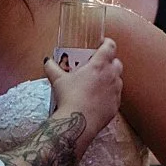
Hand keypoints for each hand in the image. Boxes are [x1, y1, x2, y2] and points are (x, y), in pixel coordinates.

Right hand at [46, 36, 122, 150]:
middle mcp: (111, 75)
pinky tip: (98, 98)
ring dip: (110, 78)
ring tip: (97, 83)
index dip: (107, 43)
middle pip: (117, 62)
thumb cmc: (70, 98)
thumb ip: (52, 67)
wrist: (79, 122)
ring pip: (118, 79)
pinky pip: (115, 95)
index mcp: (99, 65)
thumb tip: (47, 61)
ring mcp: (116, 91)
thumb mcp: (58, 80)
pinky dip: (109, 94)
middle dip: (110, 62)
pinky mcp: (116, 105)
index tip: (102, 44)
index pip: (110, 46)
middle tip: (98, 65)